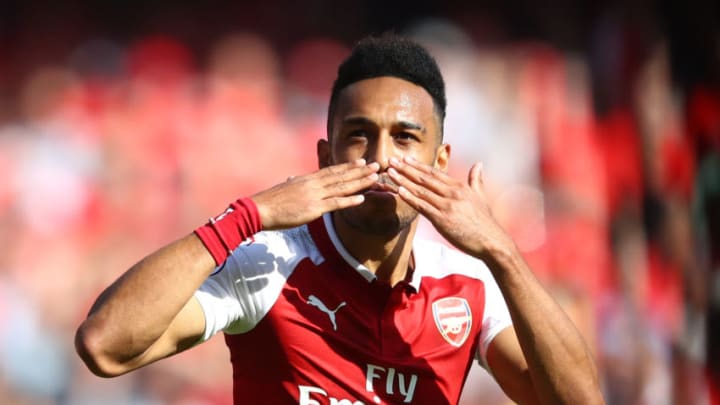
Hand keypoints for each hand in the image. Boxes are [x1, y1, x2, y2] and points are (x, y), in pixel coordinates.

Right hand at [252, 159, 379, 229]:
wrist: (260, 209)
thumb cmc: (270, 201)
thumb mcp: (284, 188)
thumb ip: (292, 182)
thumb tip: (291, 178)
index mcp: (307, 179)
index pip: (332, 170)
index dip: (348, 166)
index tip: (361, 161)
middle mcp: (314, 184)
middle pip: (341, 176)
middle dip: (360, 171)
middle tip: (377, 165)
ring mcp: (315, 195)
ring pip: (342, 187)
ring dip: (360, 182)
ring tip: (375, 178)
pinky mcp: (314, 208)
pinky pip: (336, 204)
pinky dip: (350, 201)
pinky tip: (362, 198)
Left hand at [387, 156, 514, 259]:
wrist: (492, 242)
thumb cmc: (486, 222)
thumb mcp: (481, 197)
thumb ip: (476, 180)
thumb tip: (479, 164)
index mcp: (459, 187)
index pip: (434, 173)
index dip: (418, 165)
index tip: (404, 158)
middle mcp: (452, 193)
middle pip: (424, 178)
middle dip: (406, 168)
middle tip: (391, 160)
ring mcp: (447, 205)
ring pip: (420, 190)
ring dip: (403, 180)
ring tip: (390, 173)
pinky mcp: (442, 219)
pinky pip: (422, 206)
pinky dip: (410, 198)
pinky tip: (399, 191)